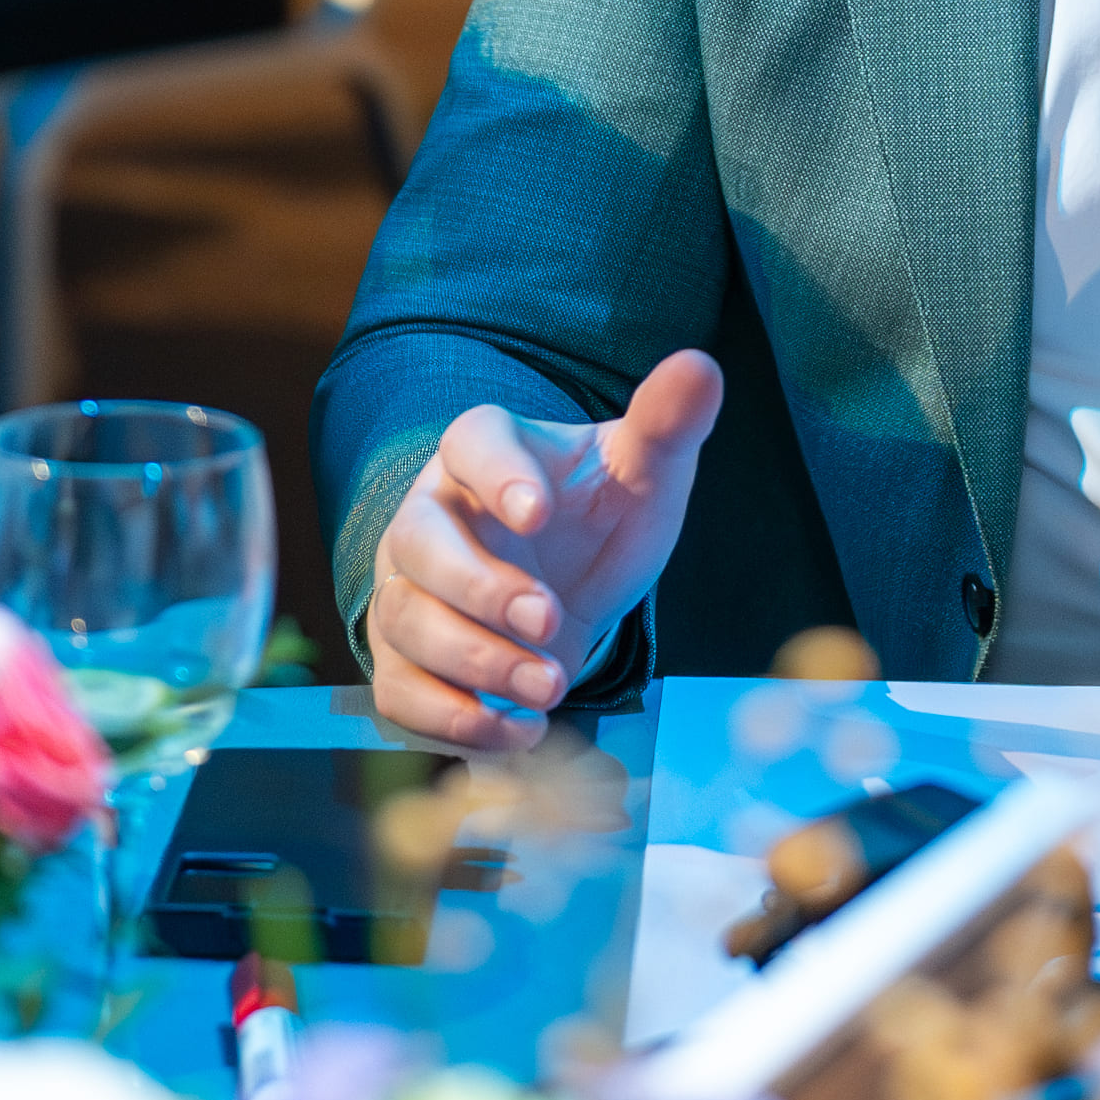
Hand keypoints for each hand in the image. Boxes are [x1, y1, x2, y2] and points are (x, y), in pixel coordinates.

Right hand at [369, 350, 725, 750]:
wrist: (565, 587)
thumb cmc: (596, 518)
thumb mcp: (643, 472)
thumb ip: (667, 424)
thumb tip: (701, 367)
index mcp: (482, 452)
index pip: (471, 444)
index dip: (497, 476)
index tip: (537, 511)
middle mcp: (429, 516)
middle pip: (420, 543)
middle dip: (482, 590)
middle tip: (551, 622)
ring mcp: (407, 590)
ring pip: (406, 621)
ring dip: (475, 662)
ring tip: (550, 687)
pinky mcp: (403, 658)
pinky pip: (398, 691)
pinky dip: (451, 720)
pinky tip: (518, 731)